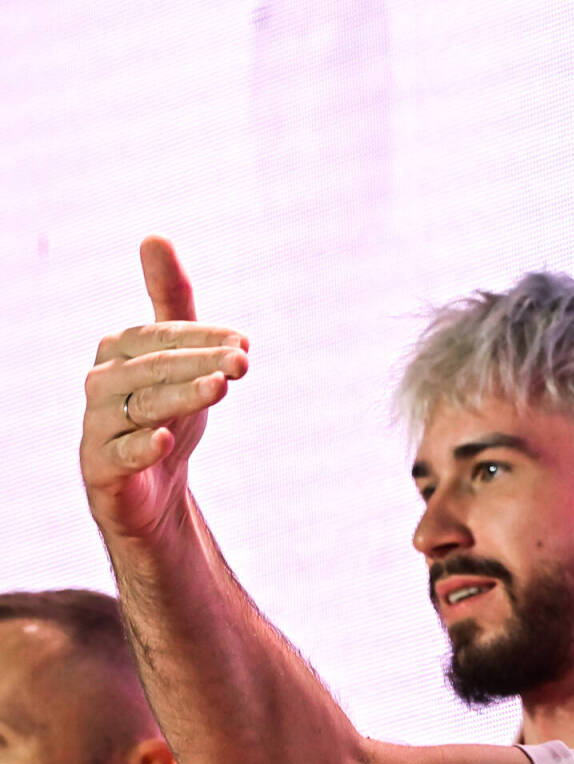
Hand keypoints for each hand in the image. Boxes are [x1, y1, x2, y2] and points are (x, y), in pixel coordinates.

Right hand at [82, 237, 249, 540]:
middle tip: (244, 363)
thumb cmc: (169, 411)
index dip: (203, 336)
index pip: (162, 334)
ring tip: (220, 388)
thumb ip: (171, 301)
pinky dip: (142, 447)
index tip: (246, 342)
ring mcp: (99, 425)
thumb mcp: (179, 355)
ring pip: (142, 405)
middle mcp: (102, 382)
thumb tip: (152, 235)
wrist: (153, 490)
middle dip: (200, 362)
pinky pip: (120, 455)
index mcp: (120, 350)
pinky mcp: (101, 467)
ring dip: (182, 395)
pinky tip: (165, 441)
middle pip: (154, 366)